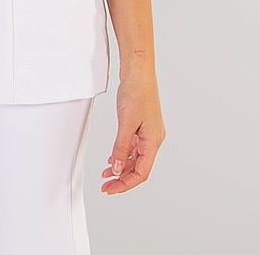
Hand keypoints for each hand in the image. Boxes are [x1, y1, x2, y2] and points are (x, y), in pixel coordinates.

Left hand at [101, 68, 164, 193]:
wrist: (138, 71)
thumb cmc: (136, 91)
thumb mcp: (125, 123)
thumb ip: (121, 147)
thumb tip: (115, 168)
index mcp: (153, 141)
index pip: (141, 172)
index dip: (126, 184)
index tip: (111, 189)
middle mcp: (153, 139)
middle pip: (139, 168)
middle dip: (122, 178)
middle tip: (106, 186)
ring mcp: (148, 132)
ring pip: (135, 158)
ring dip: (120, 167)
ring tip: (106, 174)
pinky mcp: (141, 125)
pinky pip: (133, 146)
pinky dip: (122, 154)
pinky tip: (112, 158)